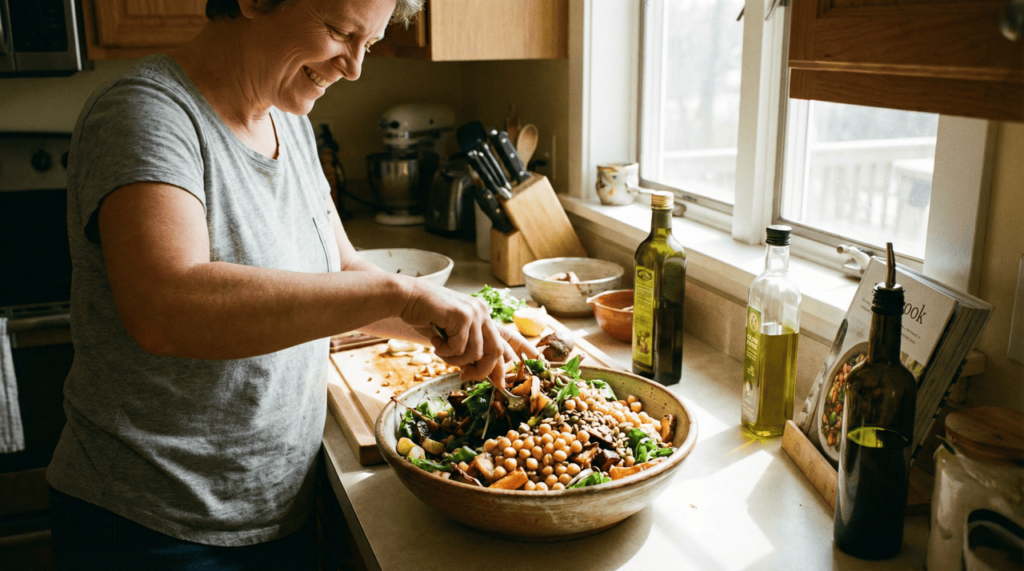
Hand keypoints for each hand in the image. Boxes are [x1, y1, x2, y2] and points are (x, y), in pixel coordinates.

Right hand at [399, 282, 538, 381]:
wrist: (405, 298)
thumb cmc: (425, 317)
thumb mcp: (451, 336)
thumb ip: (467, 349)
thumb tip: (477, 372)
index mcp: (484, 317)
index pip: (509, 338)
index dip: (520, 356)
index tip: (526, 370)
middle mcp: (484, 313)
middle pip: (496, 352)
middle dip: (483, 371)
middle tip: (466, 377)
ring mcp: (475, 313)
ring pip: (475, 354)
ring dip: (454, 359)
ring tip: (440, 348)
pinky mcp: (463, 315)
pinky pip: (460, 348)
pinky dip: (445, 350)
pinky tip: (435, 338)